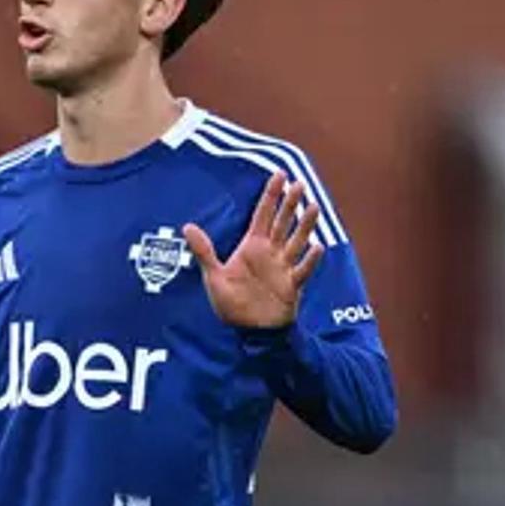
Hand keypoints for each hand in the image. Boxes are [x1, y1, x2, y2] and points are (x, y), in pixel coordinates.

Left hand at [183, 171, 324, 329]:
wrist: (248, 331)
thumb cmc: (231, 303)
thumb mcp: (213, 276)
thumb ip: (204, 251)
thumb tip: (187, 226)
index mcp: (253, 246)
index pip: (263, 214)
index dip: (271, 194)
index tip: (280, 174)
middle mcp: (271, 253)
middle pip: (282, 222)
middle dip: (290, 203)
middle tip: (300, 183)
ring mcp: (283, 268)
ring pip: (297, 241)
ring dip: (305, 225)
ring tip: (314, 207)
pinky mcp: (292, 286)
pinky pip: (302, 270)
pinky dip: (310, 259)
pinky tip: (317, 247)